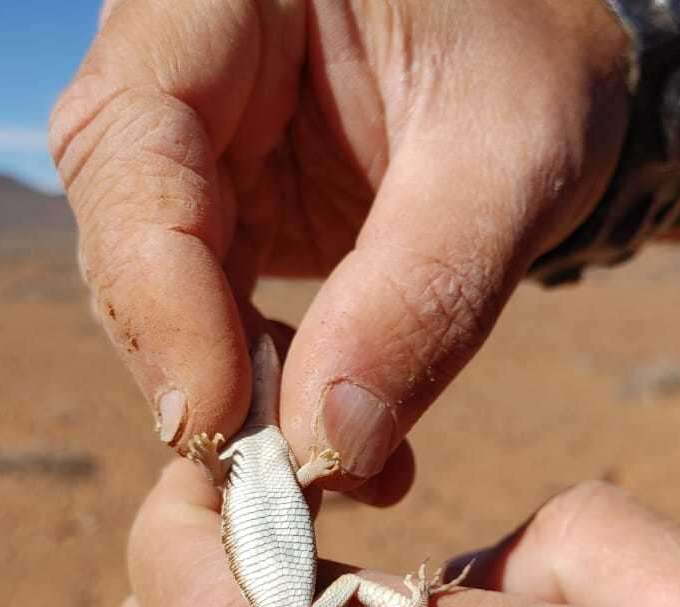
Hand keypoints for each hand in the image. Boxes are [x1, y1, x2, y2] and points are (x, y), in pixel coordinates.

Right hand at [51, 1, 627, 499]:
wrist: (555, 67)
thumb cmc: (538, 68)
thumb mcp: (511, 157)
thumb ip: (424, 291)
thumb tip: (324, 448)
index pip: (127, 135)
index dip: (153, 285)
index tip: (212, 419)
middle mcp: (179, 54)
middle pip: (125, 223)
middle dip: (192, 360)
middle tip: (276, 478)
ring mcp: (189, 134)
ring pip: (151, 283)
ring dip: (230, 391)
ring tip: (337, 466)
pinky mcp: (219, 204)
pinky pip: (203, 309)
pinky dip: (260, 385)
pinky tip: (335, 435)